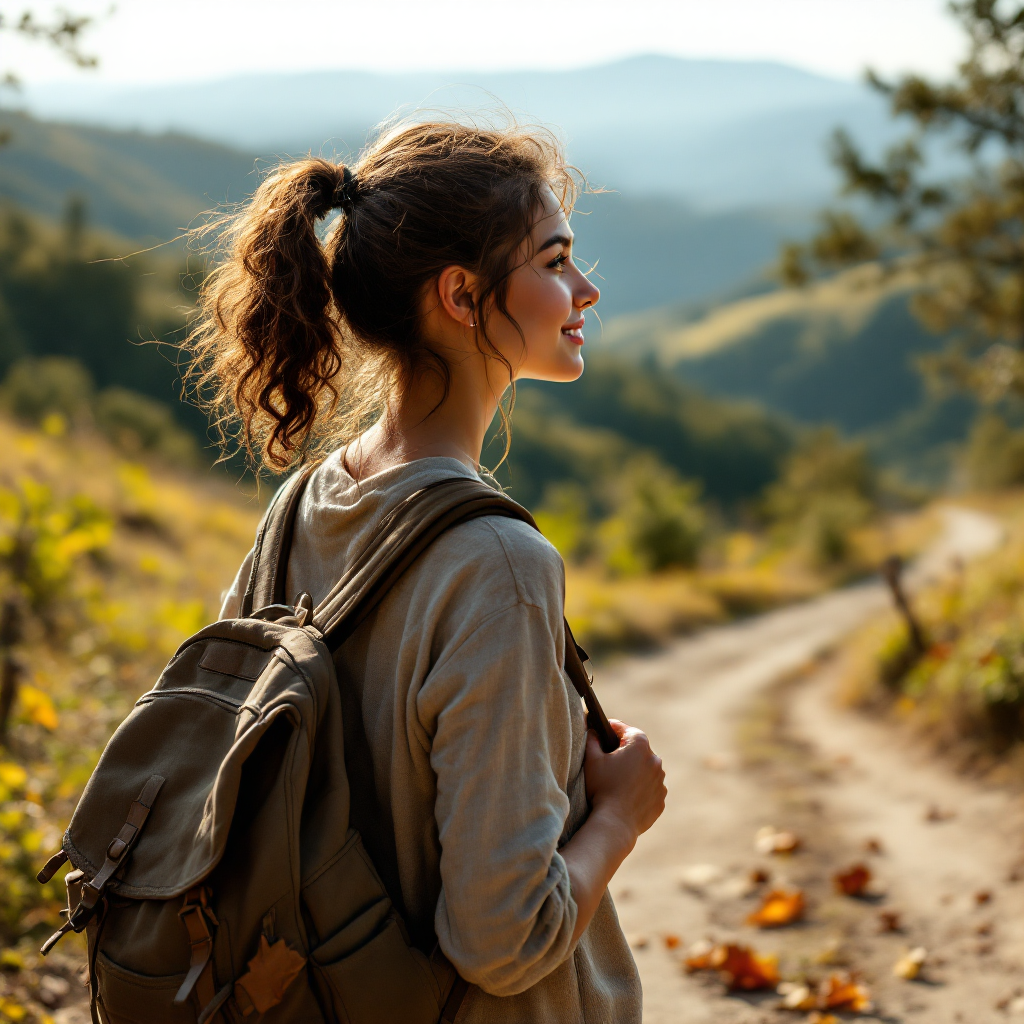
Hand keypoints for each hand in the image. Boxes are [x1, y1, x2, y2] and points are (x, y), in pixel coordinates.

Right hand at [583, 719, 665, 843]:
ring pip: (646, 768)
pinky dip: (641, 787)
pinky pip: (650, 787)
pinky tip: (627, 794)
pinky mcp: (660, 798)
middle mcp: (655, 759)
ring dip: (635, 770)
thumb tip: (593, 731)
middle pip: (638, 749)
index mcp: (639, 745)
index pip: (626, 729)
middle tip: (609, 758)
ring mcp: (660, 780)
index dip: (612, 728)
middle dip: (625, 750)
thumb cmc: (602, 788)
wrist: (615, 822)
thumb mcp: (592, 760)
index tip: (604, 729)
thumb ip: (592, 740)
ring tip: (619, 779)